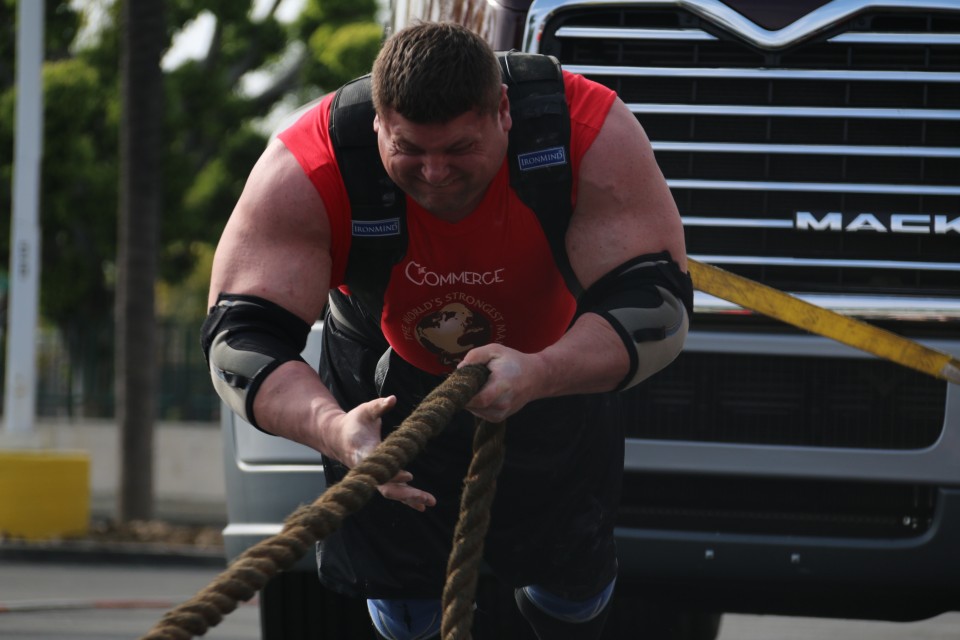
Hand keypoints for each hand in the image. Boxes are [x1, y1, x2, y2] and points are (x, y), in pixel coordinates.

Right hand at [330, 395, 436, 511]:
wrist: (338, 437)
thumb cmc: (353, 422)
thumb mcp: (364, 411)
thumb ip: (378, 406)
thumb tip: (392, 398)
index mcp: (365, 454)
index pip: (380, 468)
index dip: (394, 474)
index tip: (409, 476)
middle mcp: (369, 470)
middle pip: (388, 487)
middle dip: (407, 494)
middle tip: (426, 498)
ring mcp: (373, 477)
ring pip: (392, 492)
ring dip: (411, 498)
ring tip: (430, 502)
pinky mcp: (379, 479)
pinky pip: (394, 491)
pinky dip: (407, 499)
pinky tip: (422, 505)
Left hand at [458, 343, 540, 422]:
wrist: (535, 377)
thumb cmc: (514, 361)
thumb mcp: (495, 350)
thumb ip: (475, 356)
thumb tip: (459, 370)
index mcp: (502, 385)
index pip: (479, 399)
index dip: (464, 395)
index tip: (455, 384)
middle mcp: (502, 403)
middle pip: (473, 405)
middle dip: (464, 394)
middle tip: (464, 381)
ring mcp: (501, 413)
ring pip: (473, 410)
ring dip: (469, 399)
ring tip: (478, 385)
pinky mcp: (498, 418)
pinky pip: (478, 412)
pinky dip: (475, 404)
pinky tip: (483, 392)